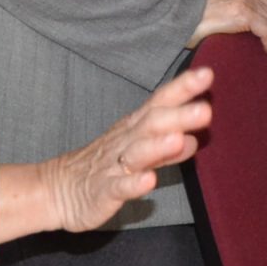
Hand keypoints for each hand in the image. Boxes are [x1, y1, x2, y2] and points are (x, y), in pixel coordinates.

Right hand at [47, 67, 214, 232]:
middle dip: (178, 116)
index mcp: (135, 127)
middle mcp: (126, 141)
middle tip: (205, 110)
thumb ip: (168, 148)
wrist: (59, 189)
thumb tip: (196, 139)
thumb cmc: (105, 167)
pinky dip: (133, 184)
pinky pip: (119, 187)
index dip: (182, 88)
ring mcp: (113, 166)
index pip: (160, 102)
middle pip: (152, 123)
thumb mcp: (139, 153)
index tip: (207, 74)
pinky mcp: (103, 191)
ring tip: (179, 139)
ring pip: (137, 153)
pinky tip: (149, 182)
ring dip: (158, 146)